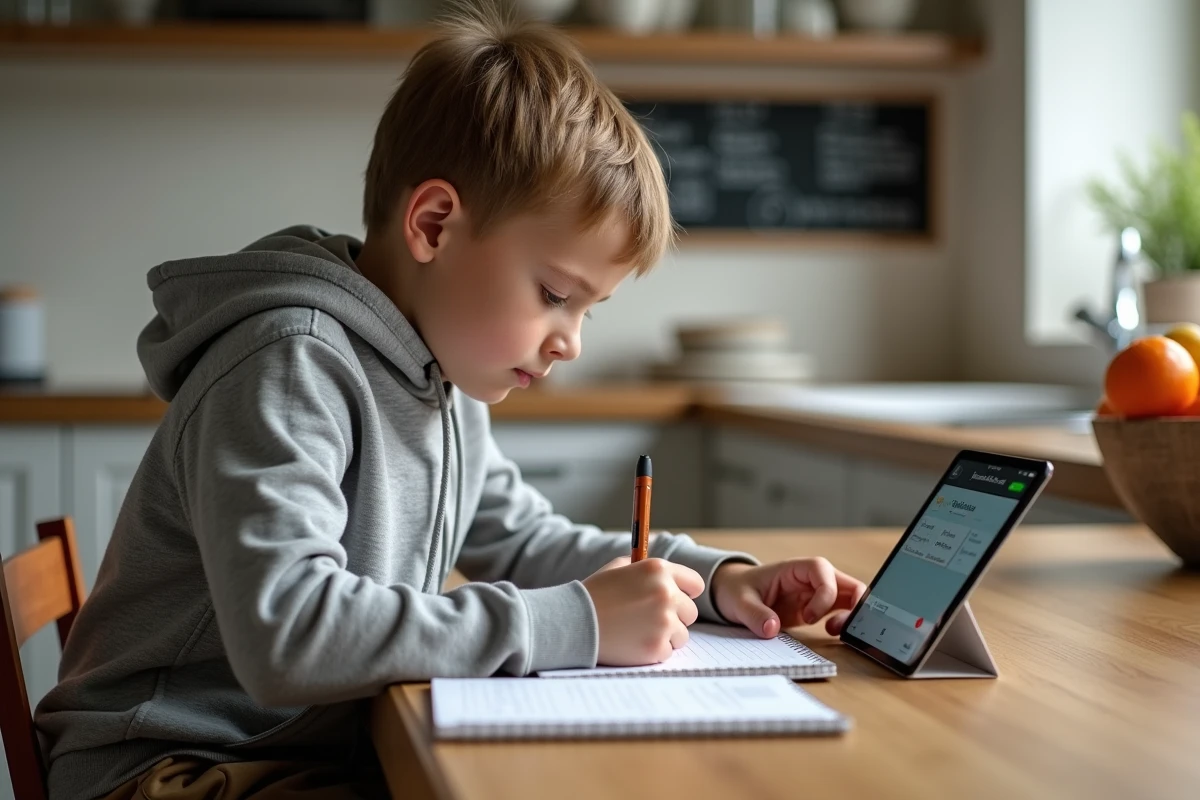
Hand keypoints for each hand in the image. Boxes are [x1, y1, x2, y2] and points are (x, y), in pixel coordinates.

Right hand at [582, 557, 703, 665]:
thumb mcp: (618, 568)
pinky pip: (667, 651)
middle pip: (690, 612)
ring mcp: (664, 622)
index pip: (695, 584)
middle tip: (650, 619)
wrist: (573, 622)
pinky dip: (653, 650)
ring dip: (666, 635)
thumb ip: (645, 569)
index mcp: (658, 570)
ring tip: (638, 631)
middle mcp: (666, 594)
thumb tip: (667, 574)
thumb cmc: (594, 594)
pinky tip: (633, 642)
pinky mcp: (657, 647)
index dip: (686, 593)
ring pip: (682, 634)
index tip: (679, 599)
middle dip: (675, 617)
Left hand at [711, 559, 865, 637]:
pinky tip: (833, 633)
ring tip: (834, 631)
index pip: (822, 571)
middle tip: (838, 627)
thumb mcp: (739, 602)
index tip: (808, 617)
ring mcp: (817, 593)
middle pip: (847, 583)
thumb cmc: (738, 590)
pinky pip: (842, 611)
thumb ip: (755, 614)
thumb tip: (772, 629)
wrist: (735, 594)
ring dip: (851, 615)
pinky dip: (845, 622)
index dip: (824, 593)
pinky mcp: (817, 608)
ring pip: (850, 598)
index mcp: (794, 569)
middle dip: (852, 605)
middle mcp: (811, 579)